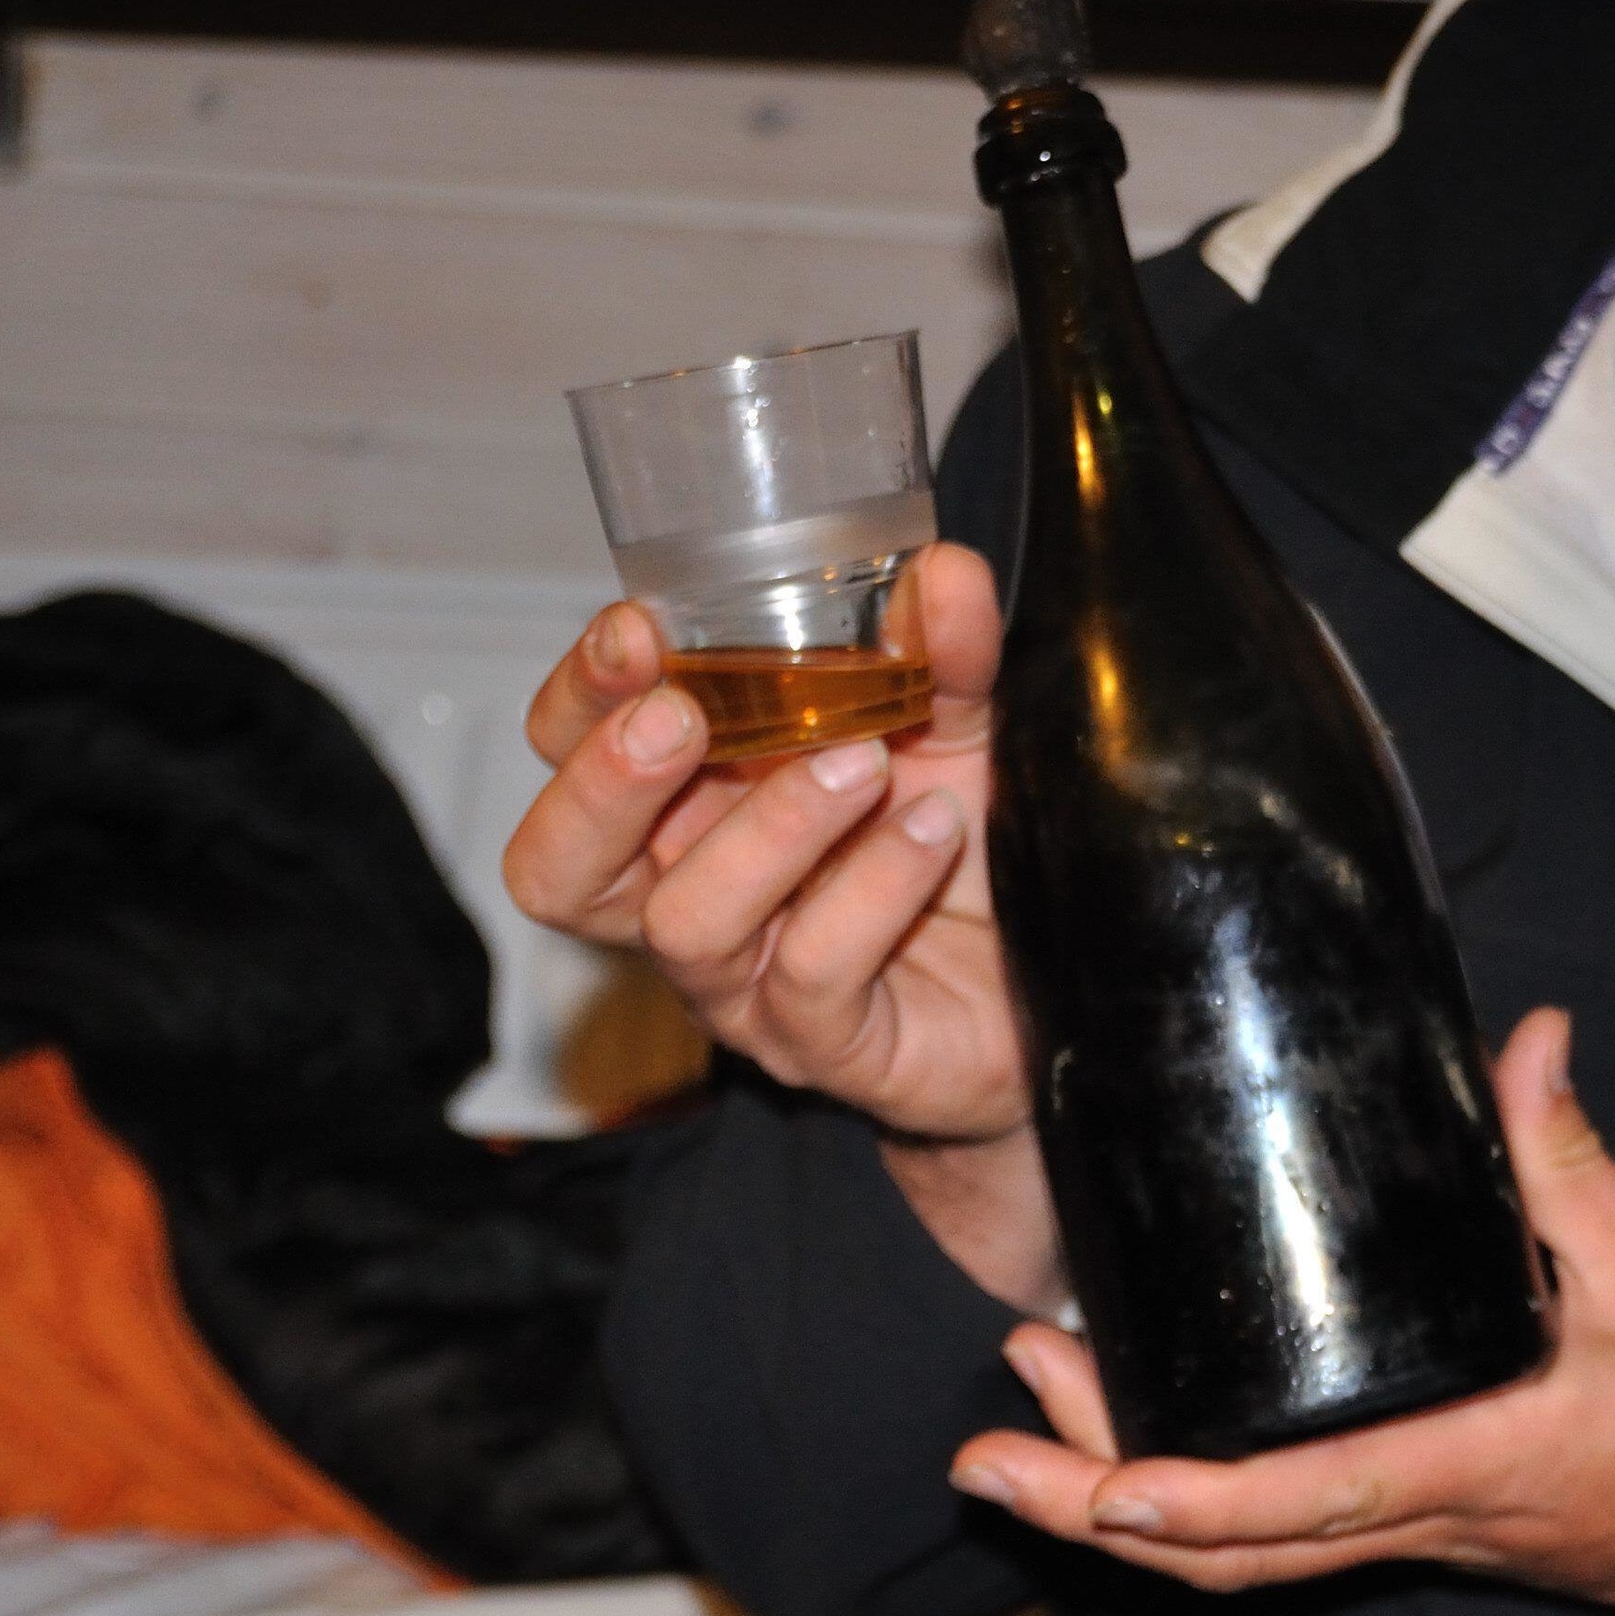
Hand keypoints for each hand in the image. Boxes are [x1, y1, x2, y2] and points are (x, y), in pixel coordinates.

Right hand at [502, 544, 1058, 1303]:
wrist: (1053, 972)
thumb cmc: (959, 842)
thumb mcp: (955, 723)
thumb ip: (942, 649)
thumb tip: (942, 572)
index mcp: (687, 800)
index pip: (569, 752)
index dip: (580, 698)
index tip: (636, 632)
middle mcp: (690, 891)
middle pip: (561, 866)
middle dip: (603, 785)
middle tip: (682, 717)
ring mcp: (746, 983)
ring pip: (686, 920)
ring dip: (771, 826)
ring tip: (866, 763)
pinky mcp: (824, 1044)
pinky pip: (811, 971)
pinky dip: (873, 887)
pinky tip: (932, 832)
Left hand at [946, 1011, 1614, 1615]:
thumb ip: (1574, 1158)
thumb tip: (1525, 1041)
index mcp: (1479, 1458)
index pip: (1315, 1493)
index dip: (1201, 1494)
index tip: (1100, 1477)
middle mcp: (1424, 1517)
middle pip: (1232, 1550)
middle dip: (1093, 1510)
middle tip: (984, 1455)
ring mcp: (1411, 1532)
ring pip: (1240, 1556)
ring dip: (1118, 1511)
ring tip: (1015, 1442)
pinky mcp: (1415, 1522)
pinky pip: (1278, 1537)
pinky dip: (1188, 1509)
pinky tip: (1131, 1452)